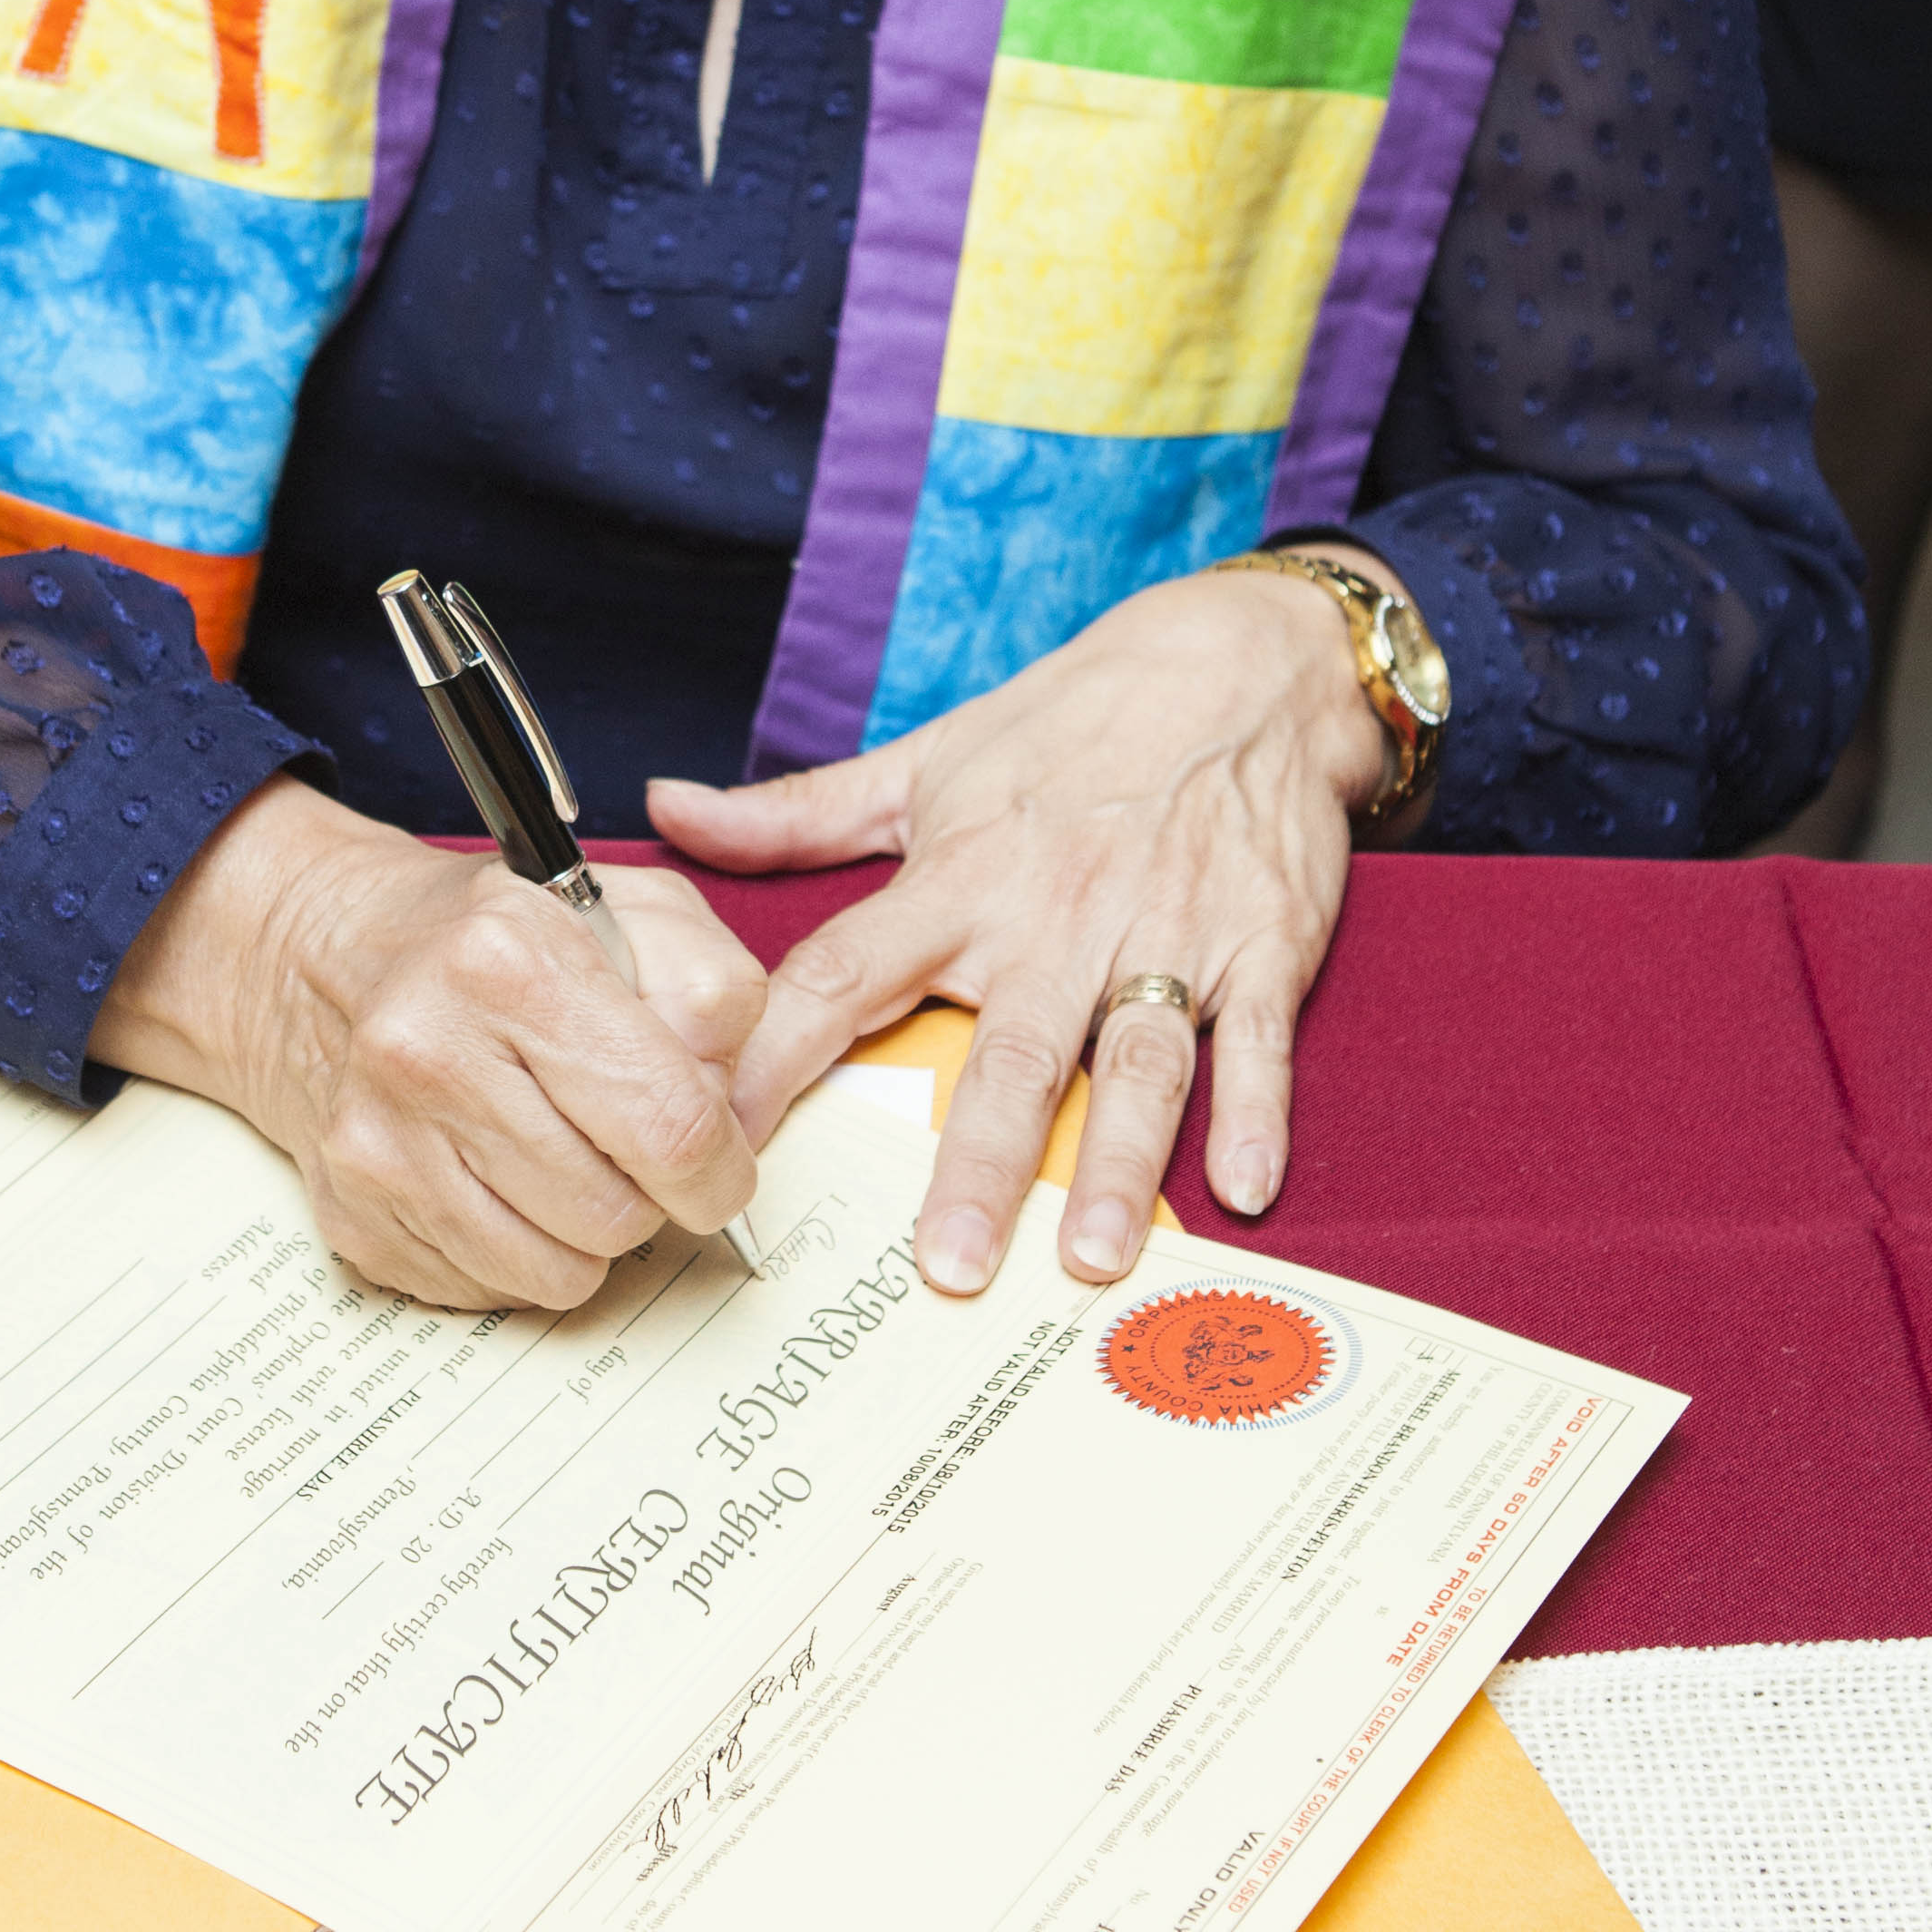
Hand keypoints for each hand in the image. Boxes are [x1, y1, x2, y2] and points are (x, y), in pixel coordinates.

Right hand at [89, 776, 766, 1306]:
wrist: (326, 961)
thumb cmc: (503, 940)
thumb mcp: (635, 911)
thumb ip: (718, 998)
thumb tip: (733, 1119)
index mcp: (513, 962)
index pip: (672, 1128)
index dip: (720, 1168)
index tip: (717, 1164)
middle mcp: (429, 1053)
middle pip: (619, 1215)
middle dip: (649, 1194)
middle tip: (625, 1142)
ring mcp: (380, 1145)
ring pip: (561, 1272)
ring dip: (587, 1231)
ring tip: (561, 1154)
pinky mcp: (353, 1216)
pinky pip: (493, 1290)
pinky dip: (518, 1250)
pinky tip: (498, 1177)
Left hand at [650, 558, 1394, 1302]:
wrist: (1241, 665)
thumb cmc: (1070, 724)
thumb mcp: (927, 761)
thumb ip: (798, 811)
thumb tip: (669, 808)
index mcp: (962, 877)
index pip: (848, 975)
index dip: (778, 1058)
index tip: (725, 1142)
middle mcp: (1059, 916)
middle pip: (1012, 1052)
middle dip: (980, 1163)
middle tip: (948, 1265)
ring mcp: (1166, 934)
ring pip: (1138, 1062)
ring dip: (1118, 1160)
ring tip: (1091, 1256)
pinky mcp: (1261, 946)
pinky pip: (1257, 1040)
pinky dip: (1257, 1113)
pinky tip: (1245, 1193)